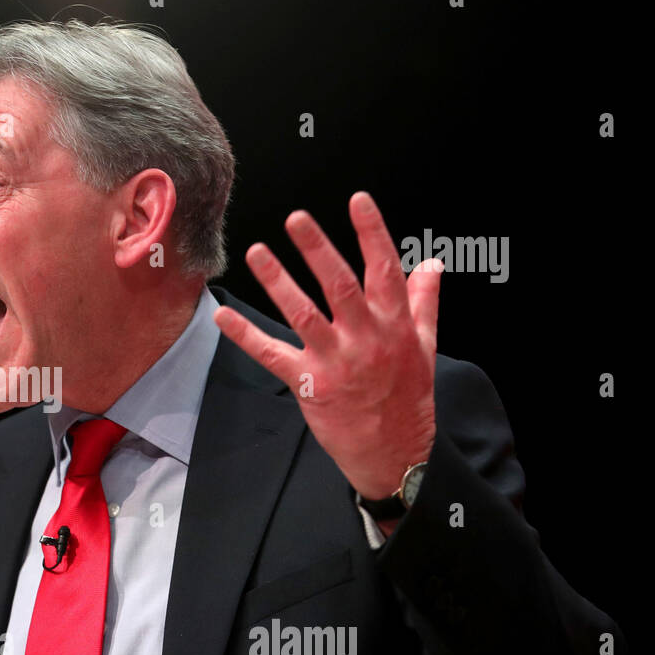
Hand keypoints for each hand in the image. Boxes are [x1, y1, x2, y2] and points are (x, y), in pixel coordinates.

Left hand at [213, 191, 441, 504]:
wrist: (395, 453)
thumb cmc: (408, 397)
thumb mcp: (425, 347)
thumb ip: (424, 302)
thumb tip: (431, 264)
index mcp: (395, 325)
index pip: (385, 270)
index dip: (372, 233)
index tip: (357, 200)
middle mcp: (366, 339)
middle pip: (339, 285)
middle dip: (318, 249)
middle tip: (296, 218)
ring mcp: (336, 361)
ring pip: (303, 314)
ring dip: (278, 281)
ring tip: (257, 251)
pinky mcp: (310, 384)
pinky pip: (272, 355)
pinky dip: (245, 334)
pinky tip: (223, 314)